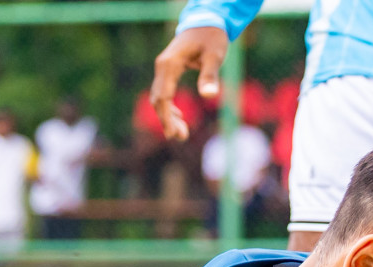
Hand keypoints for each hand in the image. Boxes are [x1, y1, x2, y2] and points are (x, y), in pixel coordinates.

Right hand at [150, 26, 227, 141]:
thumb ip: (210, 76)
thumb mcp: (214, 56)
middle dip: (167, 121)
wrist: (205, 21)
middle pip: (158, 99)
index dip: (166, 118)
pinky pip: (164, 92)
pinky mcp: (168, 70)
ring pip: (159, 97)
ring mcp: (163, 68)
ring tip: (182, 134)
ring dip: (168, 116)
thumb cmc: (211, 38)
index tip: (173, 135)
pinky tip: (179, 118)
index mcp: (170, 64)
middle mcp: (162, 66)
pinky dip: (169, 107)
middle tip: (181, 138)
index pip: (163, 96)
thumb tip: (210, 96)